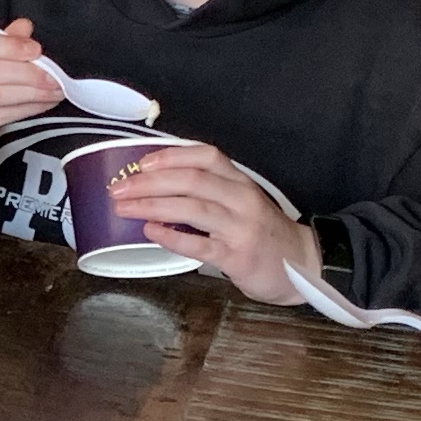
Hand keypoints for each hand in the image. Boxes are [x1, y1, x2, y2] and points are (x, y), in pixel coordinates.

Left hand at [113, 141, 314, 304]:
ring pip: (193, 208)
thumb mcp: (242, 202)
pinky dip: (172, 237)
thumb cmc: (263, 233)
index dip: (172, 156)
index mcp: (240, 182)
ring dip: (153, 205)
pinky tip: (151, 231)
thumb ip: (210, 192)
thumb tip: (157, 186)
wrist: (301, 264)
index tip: (142, 162)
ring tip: (125, 207)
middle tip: (120, 188)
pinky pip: (200, 244)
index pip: (207, 156)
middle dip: (150, 182)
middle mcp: (242, 199)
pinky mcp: (238, 256)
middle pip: (193, 180)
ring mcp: (241, 227)